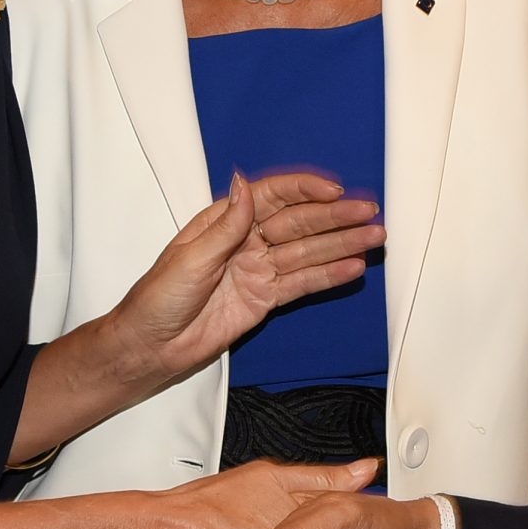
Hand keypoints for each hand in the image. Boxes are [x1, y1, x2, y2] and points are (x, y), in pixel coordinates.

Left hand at [109, 172, 383, 384]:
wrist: (151, 346)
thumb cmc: (158, 298)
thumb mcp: (190, 258)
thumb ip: (225, 225)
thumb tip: (244, 182)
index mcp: (225, 221)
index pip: (272, 196)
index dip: (304, 190)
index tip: (334, 190)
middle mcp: (247, 241)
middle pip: (299, 223)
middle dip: (336, 216)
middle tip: (370, 212)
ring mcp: (259, 270)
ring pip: (308, 251)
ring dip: (342, 243)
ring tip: (375, 236)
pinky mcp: (265, 299)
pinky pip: (302, 283)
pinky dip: (329, 275)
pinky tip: (354, 266)